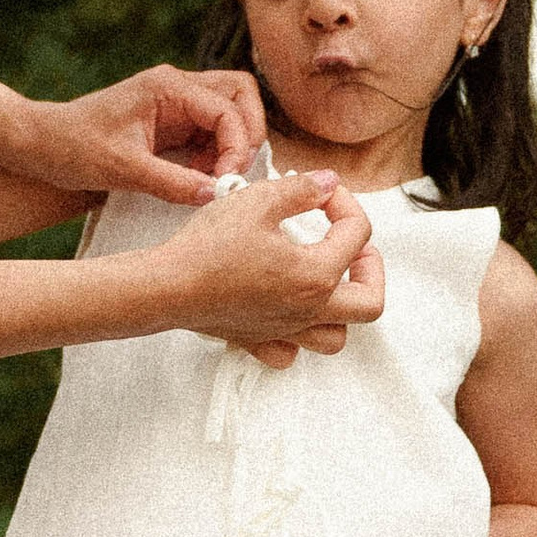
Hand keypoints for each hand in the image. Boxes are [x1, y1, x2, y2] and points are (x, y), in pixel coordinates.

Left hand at [27, 62, 265, 204]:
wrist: (39, 145)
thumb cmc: (72, 147)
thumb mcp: (123, 169)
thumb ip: (173, 182)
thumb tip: (215, 196)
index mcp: (167, 87)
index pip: (228, 108)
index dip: (238, 146)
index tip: (228, 181)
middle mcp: (176, 87)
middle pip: (240, 94)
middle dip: (247, 134)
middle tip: (232, 173)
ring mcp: (175, 103)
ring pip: (229, 112)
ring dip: (231, 146)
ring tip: (211, 178)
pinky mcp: (171, 122)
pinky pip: (210, 131)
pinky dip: (215, 154)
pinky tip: (196, 177)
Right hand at [161, 176, 384, 354]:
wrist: (165, 286)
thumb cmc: (207, 248)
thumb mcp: (258, 201)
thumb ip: (302, 189)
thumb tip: (328, 183)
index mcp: (316, 275)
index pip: (358, 235)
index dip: (345, 203)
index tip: (322, 193)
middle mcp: (308, 310)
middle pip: (369, 301)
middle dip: (370, 268)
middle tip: (351, 244)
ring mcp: (284, 330)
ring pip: (337, 335)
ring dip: (342, 307)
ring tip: (327, 278)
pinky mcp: (257, 339)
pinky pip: (292, 352)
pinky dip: (299, 336)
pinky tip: (287, 309)